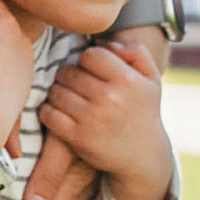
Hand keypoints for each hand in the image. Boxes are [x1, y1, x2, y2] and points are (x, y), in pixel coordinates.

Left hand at [36, 35, 173, 199]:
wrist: (143, 156)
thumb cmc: (143, 112)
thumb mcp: (151, 79)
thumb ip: (136, 51)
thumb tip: (107, 44)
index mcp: (127, 80)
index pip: (90, 55)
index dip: (87, 61)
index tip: (92, 72)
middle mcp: (110, 97)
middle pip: (69, 72)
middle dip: (69, 77)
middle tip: (77, 86)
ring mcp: (92, 118)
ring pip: (56, 91)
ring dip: (58, 93)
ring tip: (70, 99)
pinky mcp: (77, 137)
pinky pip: (48, 114)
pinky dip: (49, 111)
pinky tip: (59, 113)